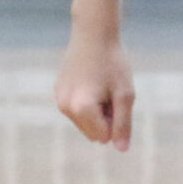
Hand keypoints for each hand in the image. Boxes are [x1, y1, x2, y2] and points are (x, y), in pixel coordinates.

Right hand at [54, 32, 136, 150]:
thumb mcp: (125, 94)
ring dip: (97, 112)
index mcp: (82, 108)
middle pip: (93, 134)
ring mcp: (59, 100)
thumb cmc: (113, 63)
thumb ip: (123, 124)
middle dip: (106, 119)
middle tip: (110, 92)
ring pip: (85, 123)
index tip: (117, 98)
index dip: (116, 121)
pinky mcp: (58, 93)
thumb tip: (121, 150)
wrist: (93, 33)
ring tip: (101, 85)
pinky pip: (77, 111)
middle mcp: (65, 107)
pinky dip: (87, 103)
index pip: (104, 137)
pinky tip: (92, 81)